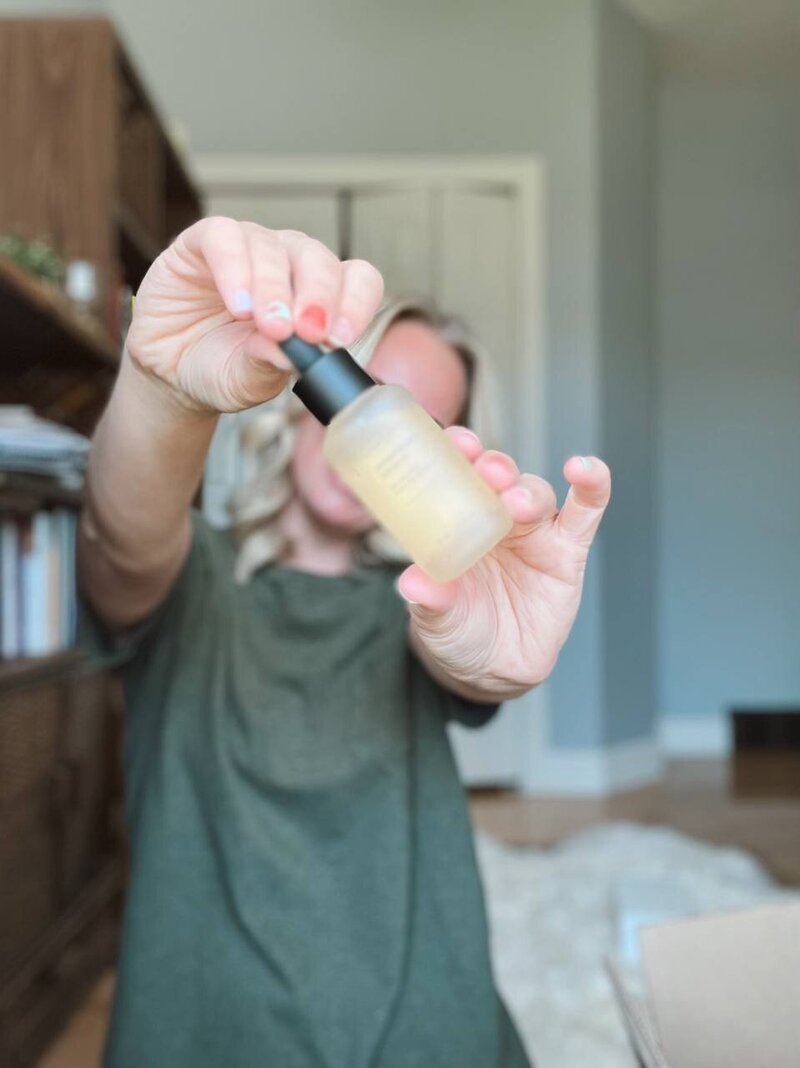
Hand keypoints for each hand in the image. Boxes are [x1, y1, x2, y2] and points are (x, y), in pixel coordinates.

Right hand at [127, 217, 383, 412]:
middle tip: (306, 333)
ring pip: (273, 248)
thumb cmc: (221, 371)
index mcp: (316, 295)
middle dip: (317, 296)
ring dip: (274, 288)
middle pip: (318, 260)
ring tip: (267, 326)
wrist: (170, 371)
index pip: (357, 280)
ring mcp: (248, 249)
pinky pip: (224, 237)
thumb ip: (271, 367)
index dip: (356, 302)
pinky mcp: (203, 242)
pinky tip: (237, 304)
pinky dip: (234, 267)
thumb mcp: (249, 382)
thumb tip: (295, 354)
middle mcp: (288, 264)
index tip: (341, 338)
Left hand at [396, 430, 611, 699]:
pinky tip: (585, 468)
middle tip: (485, 471)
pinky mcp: (568, 550)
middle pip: (497, 478)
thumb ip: (429, 600)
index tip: (449, 442)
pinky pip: (585, 511)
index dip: (454, 453)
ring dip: (526, 491)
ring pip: (534, 493)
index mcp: (456, 521)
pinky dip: (592, 485)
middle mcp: (494, 517)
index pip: (455, 475)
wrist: (495, 670)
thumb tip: (413, 584)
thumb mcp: (437, 619)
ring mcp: (533, 531)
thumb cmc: (459, 630)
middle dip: (492, 467)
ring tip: (516, 503)